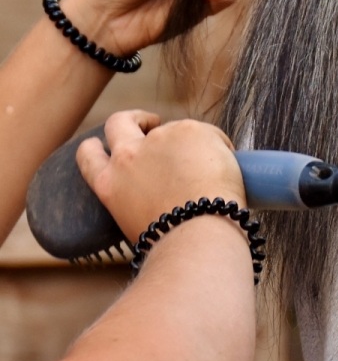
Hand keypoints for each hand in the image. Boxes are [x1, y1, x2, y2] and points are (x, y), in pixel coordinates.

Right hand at [76, 110, 245, 242]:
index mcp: (109, 184)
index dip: (97, 145)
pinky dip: (219, 148)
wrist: (198, 236)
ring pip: (174, 130)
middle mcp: (127, 157)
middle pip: (119, 122)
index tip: (106, 141)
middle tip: (151, 122)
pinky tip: (226, 173)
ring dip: (190, 144)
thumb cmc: (175, 241)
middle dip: (134, 119)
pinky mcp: (188, 130)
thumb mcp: (138, 223)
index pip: (88, 154)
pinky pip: (208, 134)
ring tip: (211, 175)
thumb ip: (140, 197)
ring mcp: (157, 140)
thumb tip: (162, 189)